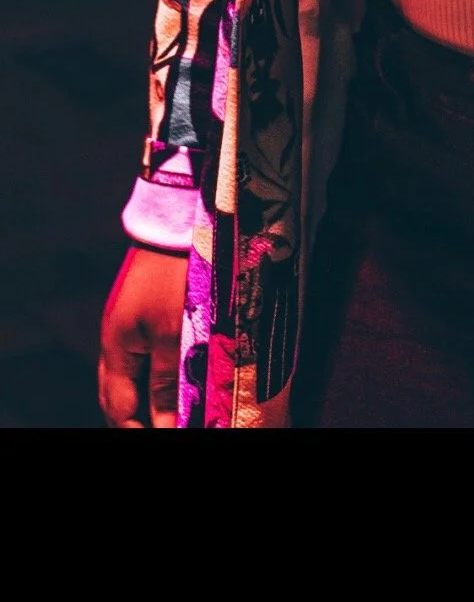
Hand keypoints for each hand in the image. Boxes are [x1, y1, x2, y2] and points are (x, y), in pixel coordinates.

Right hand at [98, 245, 188, 428]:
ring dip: (146, 395)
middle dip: (136, 417)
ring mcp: (126, 322)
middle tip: (166, 426)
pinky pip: (141, 353)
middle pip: (117, 393)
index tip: (166, 435)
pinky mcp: (142, 308)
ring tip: (173, 410)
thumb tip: (160, 425)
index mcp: (117, 347)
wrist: (176, 220)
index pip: (119, 407)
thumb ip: (165, 382)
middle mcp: (115, 338)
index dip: (138, 429)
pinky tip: (173, 377)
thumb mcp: (174, 334)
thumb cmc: (177, 277)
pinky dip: (153, 373)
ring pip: (129, 373)